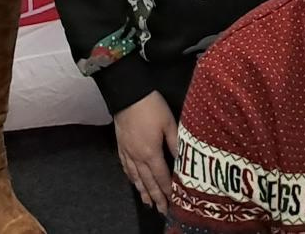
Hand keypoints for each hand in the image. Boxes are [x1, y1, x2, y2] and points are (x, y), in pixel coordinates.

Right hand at [113, 91, 179, 214]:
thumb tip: (183, 160)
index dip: (167, 191)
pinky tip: (134, 182)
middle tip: (161, 211)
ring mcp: (127, 152)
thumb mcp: (168, 122)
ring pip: (136, 177)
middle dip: (155, 197)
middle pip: (148, 182)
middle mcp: (137, 157)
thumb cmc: (151, 106)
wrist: (127, 94)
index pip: (161, 177)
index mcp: (151, 152)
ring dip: (143, 191)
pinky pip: (126, 167)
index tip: (173, 203)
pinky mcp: (121, 146)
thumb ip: (175, 143)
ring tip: (148, 203)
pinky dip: (131, 178)